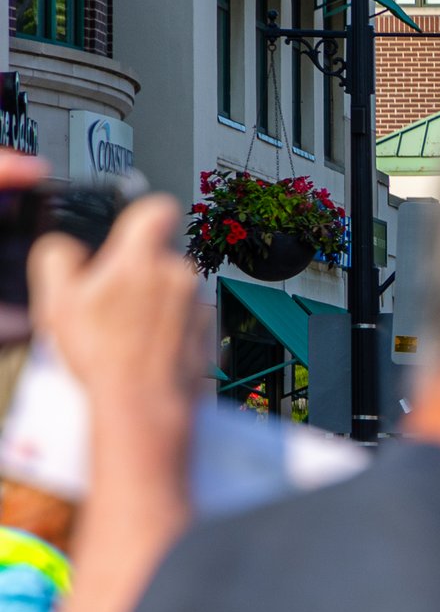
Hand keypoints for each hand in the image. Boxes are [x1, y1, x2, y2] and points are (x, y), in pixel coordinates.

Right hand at [32, 195, 203, 459]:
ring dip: (156, 301)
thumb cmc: (104, 356)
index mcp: (142, 258)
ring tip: (128, 332)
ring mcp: (199, 302)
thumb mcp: (56, 300)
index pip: (155, 208)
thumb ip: (58, 257)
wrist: (143, 403)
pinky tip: (149, 346)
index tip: (130, 227)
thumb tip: (67, 248)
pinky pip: (188, 316)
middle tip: (111, 302)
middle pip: (159, 256)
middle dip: (138, 272)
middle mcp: (178, 274)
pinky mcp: (211, 329)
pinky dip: (173, 326)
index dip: (141, 213)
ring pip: (174, 288)